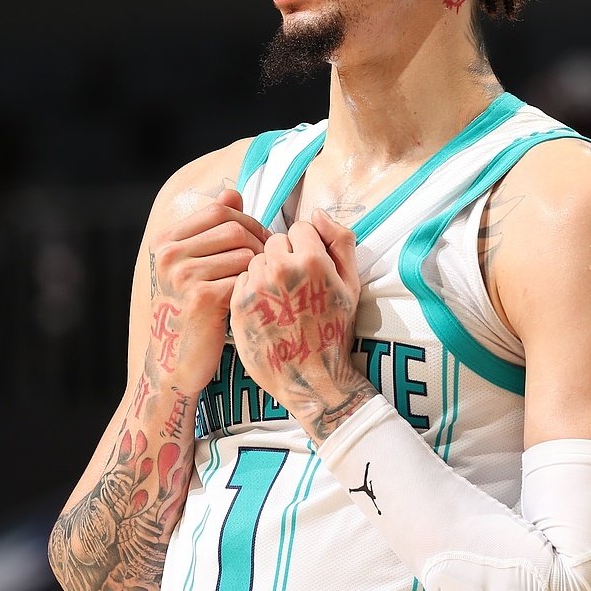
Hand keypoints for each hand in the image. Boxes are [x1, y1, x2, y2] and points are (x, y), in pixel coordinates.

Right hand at [147, 188, 268, 394]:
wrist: (174, 362)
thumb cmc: (191, 312)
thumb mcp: (192, 267)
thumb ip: (211, 230)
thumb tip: (233, 194)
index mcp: (166, 241)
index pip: (219, 211)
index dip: (248, 223)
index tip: (259, 243)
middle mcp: (170, 254)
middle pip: (234, 229)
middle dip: (259, 244)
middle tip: (268, 265)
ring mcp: (183, 275)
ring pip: (244, 252)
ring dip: (261, 267)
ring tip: (262, 284)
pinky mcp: (201, 298)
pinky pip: (245, 277)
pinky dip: (256, 287)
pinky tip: (256, 300)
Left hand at [229, 209, 372, 440]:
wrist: (312, 378)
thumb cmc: (334, 332)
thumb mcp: (351, 284)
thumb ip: (340, 240)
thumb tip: (316, 212)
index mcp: (313, 260)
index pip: (299, 228)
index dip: (306, 247)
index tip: (309, 270)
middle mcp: (282, 268)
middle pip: (274, 241)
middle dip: (284, 257)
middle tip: (294, 287)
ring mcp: (257, 286)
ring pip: (255, 259)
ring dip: (265, 272)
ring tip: (280, 300)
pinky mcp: (238, 303)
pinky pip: (241, 279)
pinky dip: (250, 289)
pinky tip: (265, 309)